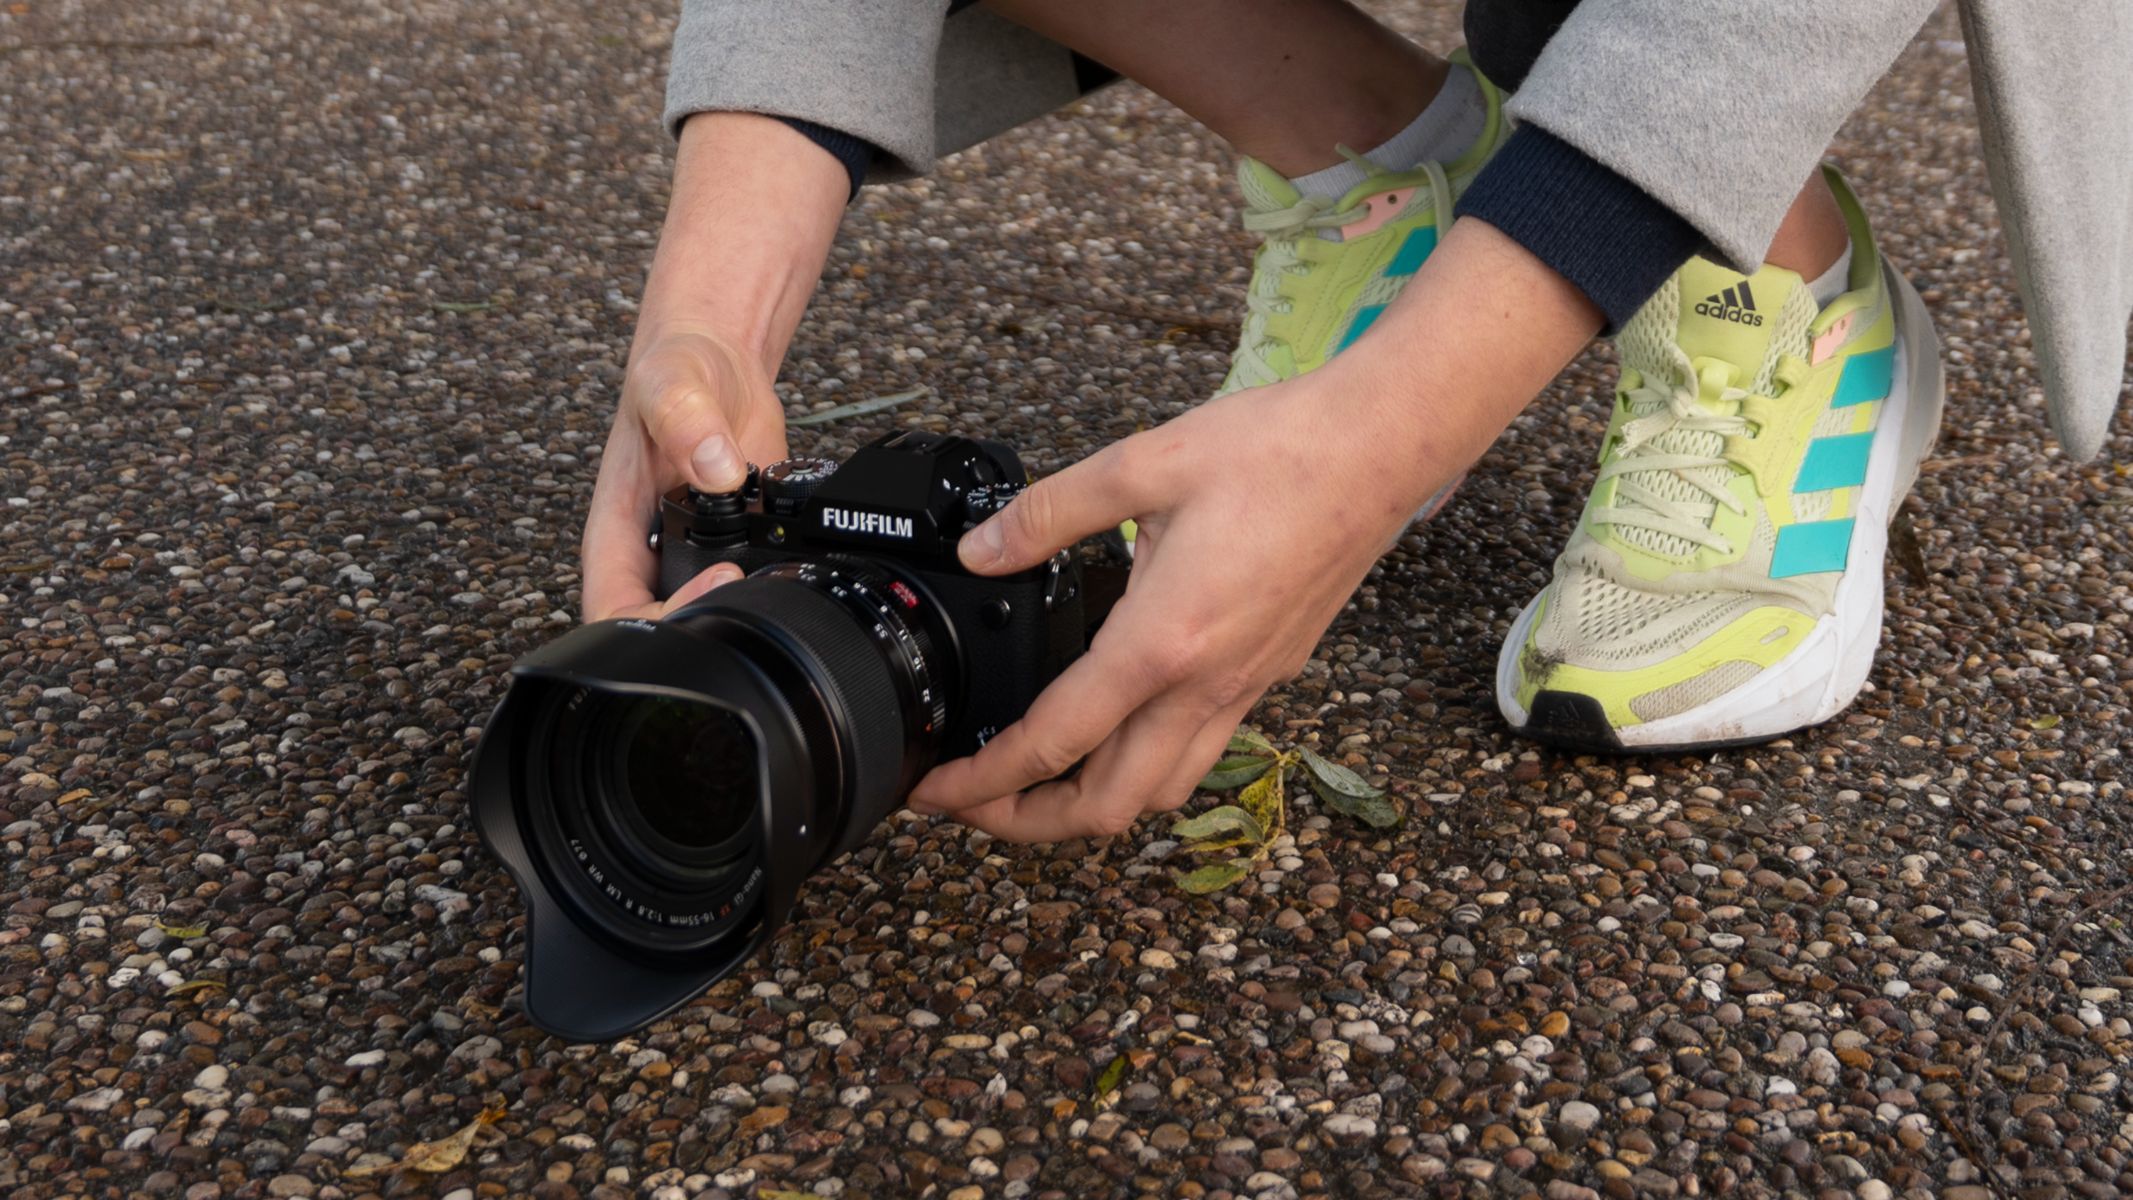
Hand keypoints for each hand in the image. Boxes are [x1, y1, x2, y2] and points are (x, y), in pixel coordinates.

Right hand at [580, 323, 788, 620]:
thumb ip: (687, 421)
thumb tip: (716, 467)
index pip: (614, 610)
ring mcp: (697, 552)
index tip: (713, 577)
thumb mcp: (670, 383)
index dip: (656, 620)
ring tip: (771, 562)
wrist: (719, 361)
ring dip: (743, 601)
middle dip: (706, 619)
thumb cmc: (674, 370)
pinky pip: (755, 582)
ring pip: (711, 611)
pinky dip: (775, 576)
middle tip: (747, 578)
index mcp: (615, 531)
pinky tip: (789, 546)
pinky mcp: (742, 543)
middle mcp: (653, 551)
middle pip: (663, 626)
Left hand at [903, 219, 1601, 842]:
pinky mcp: (1271, 673)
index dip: (982, 783)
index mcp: (1160, 641)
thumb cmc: (1279, 452)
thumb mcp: (1142, 464)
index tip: (937, 794)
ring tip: (1037, 782)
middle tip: (972, 806)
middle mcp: (1206, 684)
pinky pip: (1202, 754)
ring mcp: (1245, 687)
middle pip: (1108, 807)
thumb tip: (983, 549)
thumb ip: (1049, 511)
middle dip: (1027, 824)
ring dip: (1092, 807)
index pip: (1053, 743)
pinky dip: (1147, 770)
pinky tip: (1120, 729)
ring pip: (1163, 793)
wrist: (1381, 449)